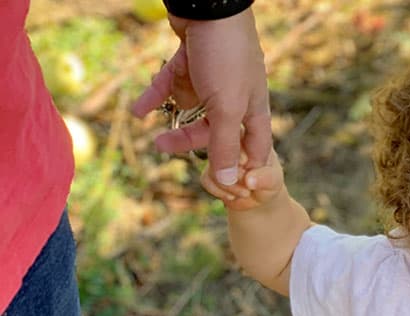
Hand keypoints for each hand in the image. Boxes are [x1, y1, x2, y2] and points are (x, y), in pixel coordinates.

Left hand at [131, 8, 270, 185]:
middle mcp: (234, 95)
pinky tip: (138, 111)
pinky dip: (155, 98)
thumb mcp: (227, 107)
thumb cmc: (227, 56)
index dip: (242, 165)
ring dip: (173, 122)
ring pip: (192, 109)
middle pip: (215, 129)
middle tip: (164, 149)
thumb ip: (225, 144)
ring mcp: (212, 78)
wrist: (209, 6)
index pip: (254, 145)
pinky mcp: (191, 62)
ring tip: (152, 136)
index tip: (227, 187)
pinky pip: (172, 85)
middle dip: (192, 142)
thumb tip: (227, 182)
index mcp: (252, 107)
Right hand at [201, 147, 283, 210]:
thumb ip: (265, 178)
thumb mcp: (274, 180)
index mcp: (248, 137)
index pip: (237, 139)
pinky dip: (218, 191)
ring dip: (227, 185)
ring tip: (245, 193)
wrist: (257, 196)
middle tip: (248, 186)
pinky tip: (232, 196)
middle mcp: (230, 143)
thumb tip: (249, 180)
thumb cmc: (269, 182)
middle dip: (234, 174)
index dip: (240, 155)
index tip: (247, 166)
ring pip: (212, 168)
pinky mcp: (209, 171)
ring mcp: (217, 156)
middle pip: (221, 152)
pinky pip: (206, 179)